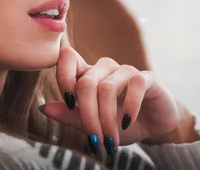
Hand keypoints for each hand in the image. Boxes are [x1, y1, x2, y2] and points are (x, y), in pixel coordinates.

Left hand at [39, 46, 199, 155]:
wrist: (155, 127)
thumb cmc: (120, 123)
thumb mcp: (93, 124)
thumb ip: (70, 115)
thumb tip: (44, 108)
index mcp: (88, 74)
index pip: (67, 58)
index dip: (63, 77)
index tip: (68, 102)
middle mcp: (105, 68)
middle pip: (86, 83)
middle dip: (88, 116)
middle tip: (95, 140)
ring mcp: (126, 71)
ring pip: (107, 88)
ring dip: (107, 119)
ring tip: (111, 141)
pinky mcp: (147, 78)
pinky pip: (134, 86)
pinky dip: (129, 107)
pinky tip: (127, 122)